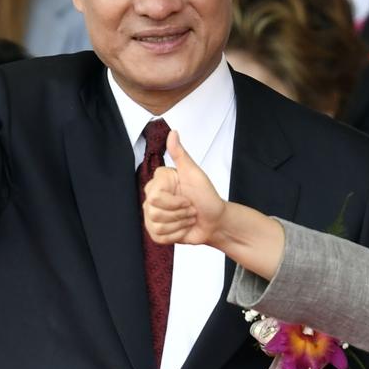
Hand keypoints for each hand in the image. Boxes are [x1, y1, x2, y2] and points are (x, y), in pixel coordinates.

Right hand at [143, 130, 226, 246]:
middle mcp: (152, 198)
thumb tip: (173, 132)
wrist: (216, 221)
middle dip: (179, 213)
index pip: (155, 197)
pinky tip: (184, 228)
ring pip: (156, 225)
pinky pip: (158, 237)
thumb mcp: (196, 174)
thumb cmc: (208, 197)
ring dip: (180, 224)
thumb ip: (181, 155)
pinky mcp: (156, 232)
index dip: (175, 202)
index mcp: (159, 182)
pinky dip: (176, 235)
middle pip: (154, 212)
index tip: (188, 198)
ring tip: (189, 217)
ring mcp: (152, 215)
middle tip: (190, 209)